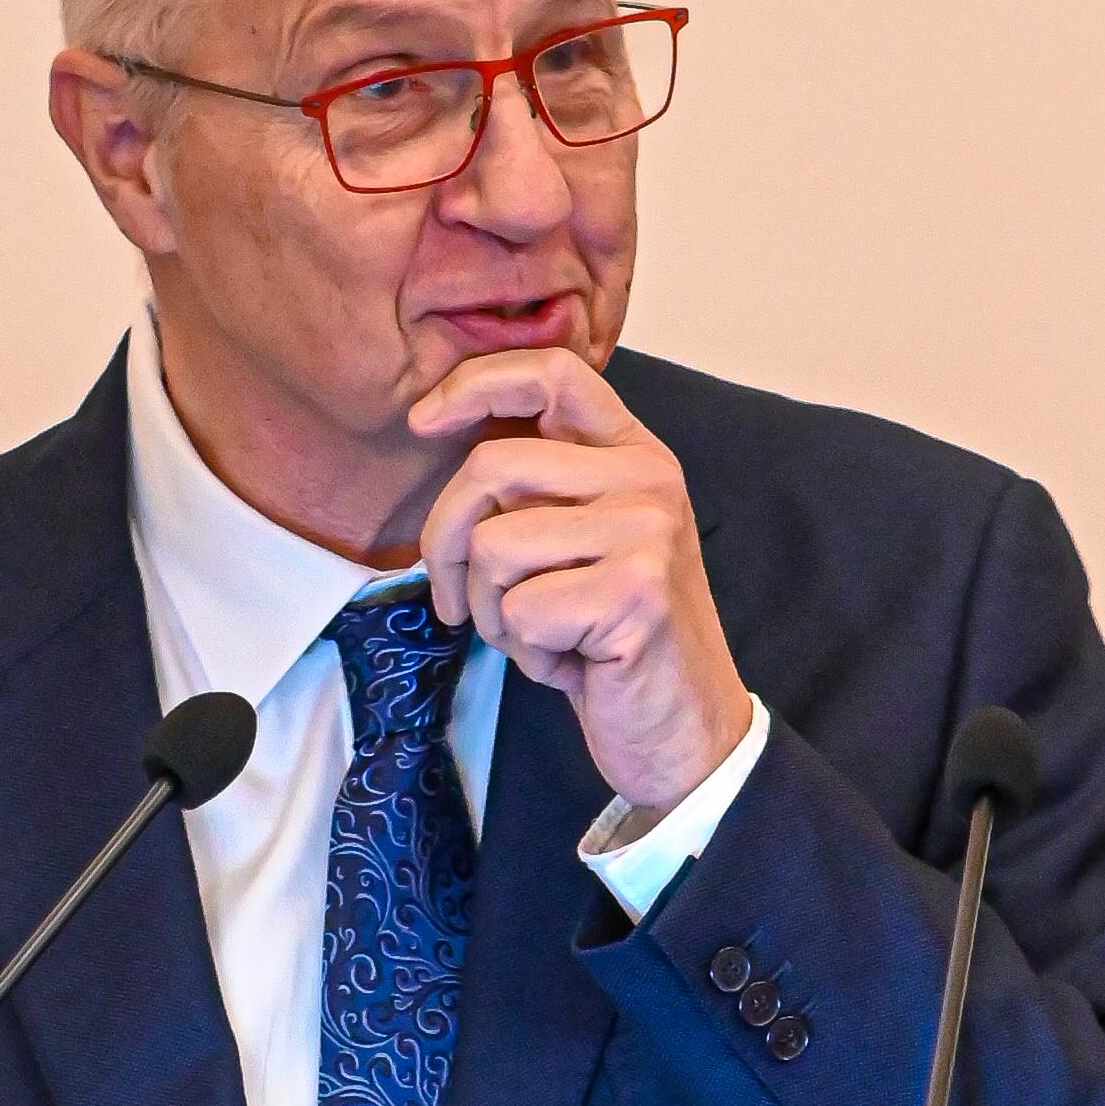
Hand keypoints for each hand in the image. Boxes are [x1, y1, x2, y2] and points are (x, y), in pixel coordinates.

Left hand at [408, 351, 753, 820]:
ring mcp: (646, 533)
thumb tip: (436, 438)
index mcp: (634, 453)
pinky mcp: (633, 594)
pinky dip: (525, 652)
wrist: (683, 732)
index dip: (475, 384)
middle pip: (491, 468)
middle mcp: (648, 479)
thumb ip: (535, 489)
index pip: (553, 373)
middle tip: (455, 599)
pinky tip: (570, 662)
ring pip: (493, 547)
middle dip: (445, 544)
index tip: (422, 421)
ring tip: (541, 634)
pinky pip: (518, 610)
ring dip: (490, 611)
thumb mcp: (577, 545)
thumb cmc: (610, 642)